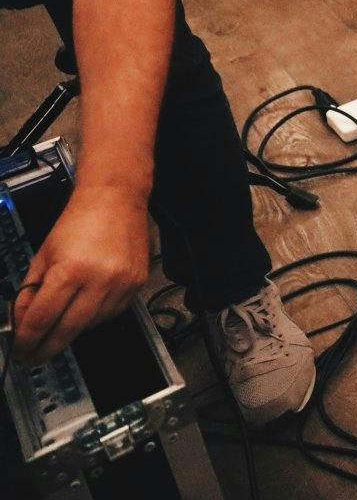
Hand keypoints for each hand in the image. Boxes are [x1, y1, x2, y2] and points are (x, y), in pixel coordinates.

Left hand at [11, 186, 149, 363]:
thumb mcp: (42, 256)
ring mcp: (121, 284)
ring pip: (90, 326)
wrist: (116, 199)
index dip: (27, 341)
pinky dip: (95, 317)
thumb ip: (29, 292)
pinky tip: (85, 308)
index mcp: (69, 270)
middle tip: (34, 356)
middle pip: (67, 330)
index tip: (20, 351)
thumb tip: (20, 323)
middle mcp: (99, 280)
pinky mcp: (137, 284)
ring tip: (60, 326)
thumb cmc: (78, 222)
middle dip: (46, 348)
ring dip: (72, 330)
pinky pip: (112, 314)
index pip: (41, 319)